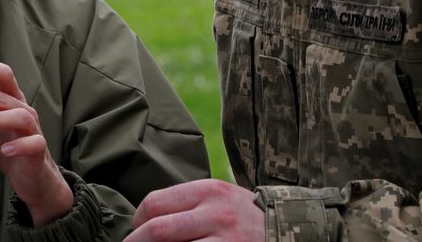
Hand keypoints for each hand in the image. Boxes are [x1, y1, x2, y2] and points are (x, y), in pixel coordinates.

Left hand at [0, 60, 73, 226]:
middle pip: (3, 96)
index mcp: (12, 99)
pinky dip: (19, 145)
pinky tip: (4, 150)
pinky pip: (33, 143)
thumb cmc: (10, 141)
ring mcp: (33, 129)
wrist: (32, 174)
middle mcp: (24, 110)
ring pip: (19, 116)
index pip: (3, 75)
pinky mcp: (38, 150)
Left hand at [127, 180, 263, 241]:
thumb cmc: (242, 215)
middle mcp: (215, 215)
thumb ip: (186, 203)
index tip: (136, 230)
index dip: (137, 221)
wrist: (285, 228)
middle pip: (157, 231)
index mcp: (207, 191)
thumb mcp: (218, 197)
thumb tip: (143, 220)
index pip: (154, 204)